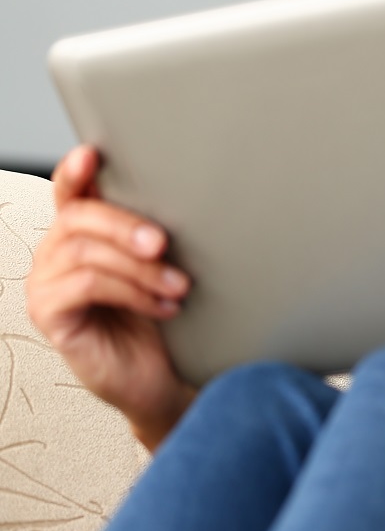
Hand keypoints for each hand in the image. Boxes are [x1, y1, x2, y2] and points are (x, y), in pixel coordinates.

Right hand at [25, 146, 196, 449]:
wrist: (164, 376)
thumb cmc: (164, 316)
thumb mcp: (166, 265)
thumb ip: (159, 231)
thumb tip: (190, 192)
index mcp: (83, 231)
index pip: (71, 191)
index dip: (76, 171)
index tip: (93, 153)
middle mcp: (56, 252)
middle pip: (79, 217)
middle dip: (126, 225)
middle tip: (164, 243)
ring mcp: (46, 283)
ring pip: (85, 253)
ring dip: (139, 267)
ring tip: (179, 286)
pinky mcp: (48, 315)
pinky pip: (84, 287)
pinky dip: (130, 292)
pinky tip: (162, 306)